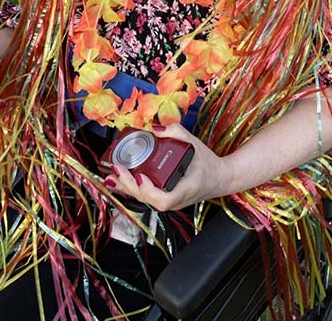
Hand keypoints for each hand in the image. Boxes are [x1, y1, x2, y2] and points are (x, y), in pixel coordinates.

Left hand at [103, 123, 229, 211]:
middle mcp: (175, 201)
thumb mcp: (194, 143)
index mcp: (184, 190)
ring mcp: (170, 202)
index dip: (149, 190)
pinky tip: (119, 181)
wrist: (221, 177)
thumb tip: (154, 129)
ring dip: (126, 188)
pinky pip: (146, 196)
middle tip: (116, 169)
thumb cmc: (208, 163)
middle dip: (129, 185)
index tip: (141, 176)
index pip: (163, 200)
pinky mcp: (166, 199)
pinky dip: (132, 189)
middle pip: (147, 199)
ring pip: (144, 200)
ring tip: (111, 176)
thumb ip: (175, 132)